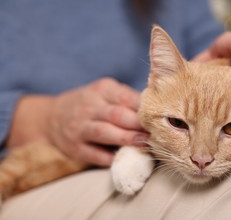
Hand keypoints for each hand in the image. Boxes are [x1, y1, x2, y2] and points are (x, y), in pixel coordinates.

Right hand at [7, 78, 147, 165]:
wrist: (52, 117)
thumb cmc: (91, 104)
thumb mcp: (106, 92)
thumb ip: (128, 99)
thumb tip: (158, 110)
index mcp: (101, 90)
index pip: (126, 97)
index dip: (145, 108)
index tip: (160, 116)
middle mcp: (88, 107)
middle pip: (117, 115)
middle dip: (139, 124)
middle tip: (158, 132)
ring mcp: (79, 128)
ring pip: (105, 133)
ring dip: (128, 139)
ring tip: (146, 144)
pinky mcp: (75, 148)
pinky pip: (96, 155)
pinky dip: (112, 157)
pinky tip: (127, 157)